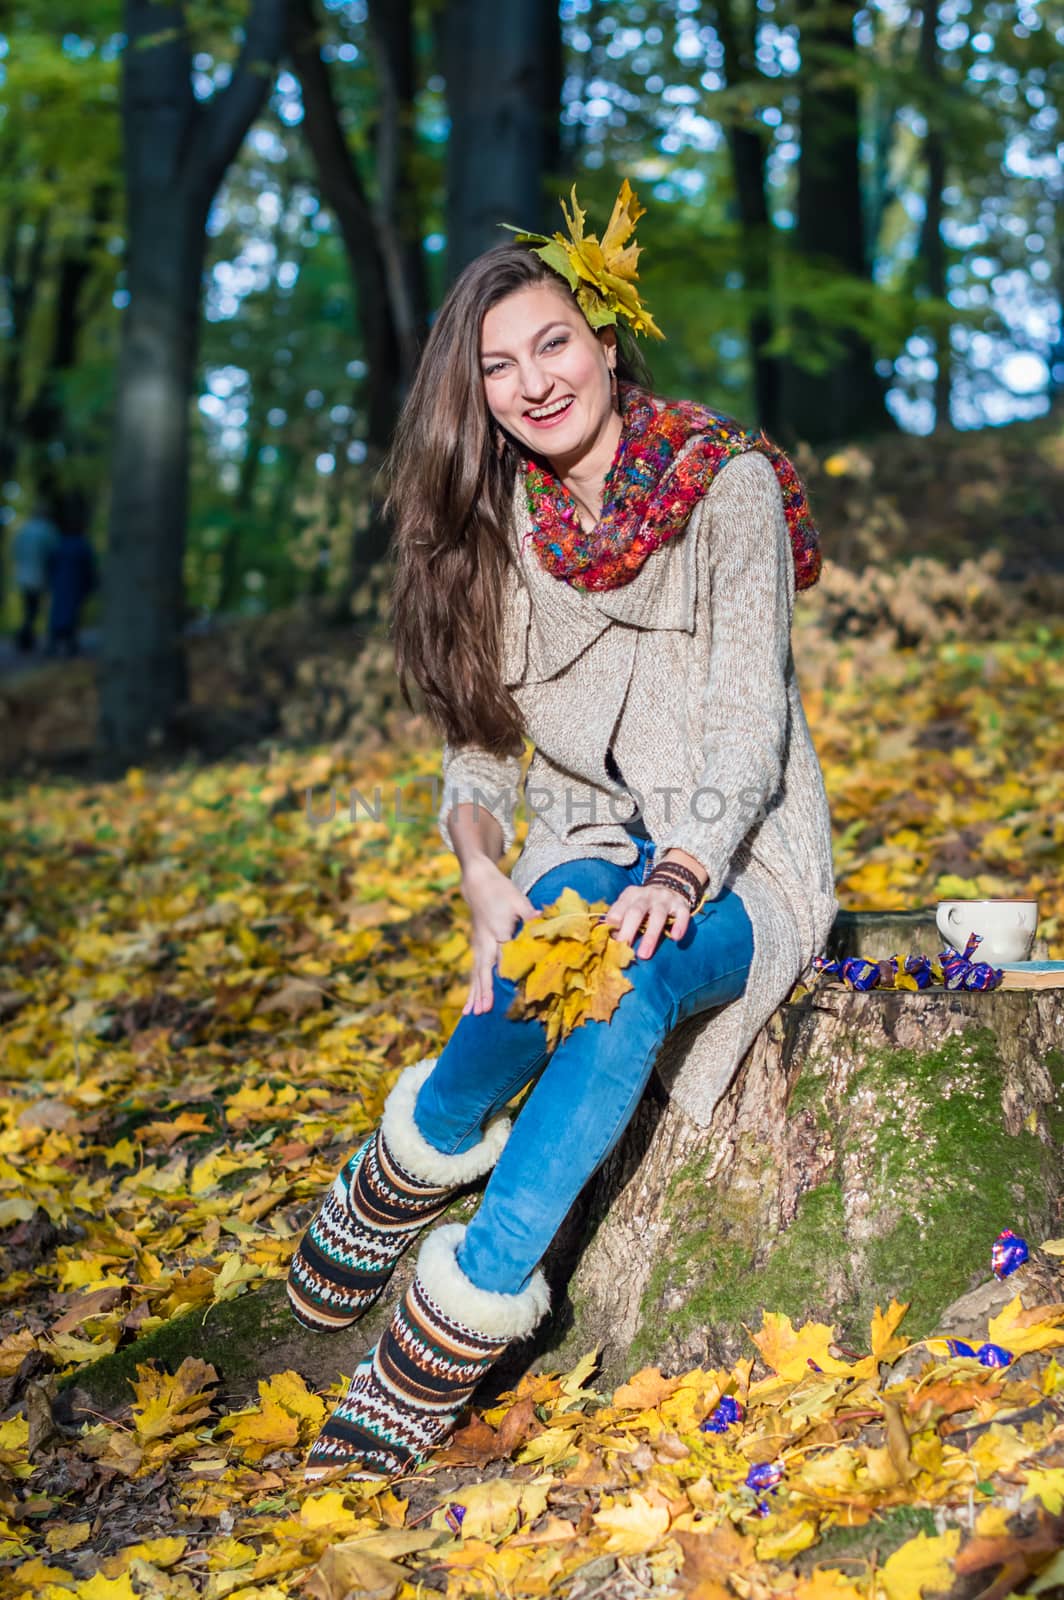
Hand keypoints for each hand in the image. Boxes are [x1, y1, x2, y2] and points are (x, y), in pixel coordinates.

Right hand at [459, 856, 536, 1015]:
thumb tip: (542, 919)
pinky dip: (472, 988)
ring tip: (471, 1014)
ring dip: (474, 994)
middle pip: (484, 971)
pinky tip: (470, 1003)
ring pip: (476, 974)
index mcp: (497, 932)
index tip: (508, 992)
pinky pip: (474, 972)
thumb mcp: (518, 900)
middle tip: (482, 1012)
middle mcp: (485, 942)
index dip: (505, 975)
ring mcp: (478, 946)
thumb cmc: (501, 891)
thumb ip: (529, 914)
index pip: (502, 958)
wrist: (477, 883)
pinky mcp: (477, 947)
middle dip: (483, 991)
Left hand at [601, 881, 694, 959]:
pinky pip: (682, 915)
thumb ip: (621, 917)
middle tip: (623, 948)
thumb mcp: (631, 904)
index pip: (621, 906)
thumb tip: (608, 937)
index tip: (610, 937)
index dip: (615, 921)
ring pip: (658, 916)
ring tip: (644, 954)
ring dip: (650, 936)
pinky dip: (680, 925)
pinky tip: (675, 937)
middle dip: (629, 930)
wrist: (670, 885)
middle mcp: (647, 895)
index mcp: (631, 894)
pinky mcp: (681, 905)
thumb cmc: (644, 903)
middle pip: (636, 912)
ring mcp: (665, 899)